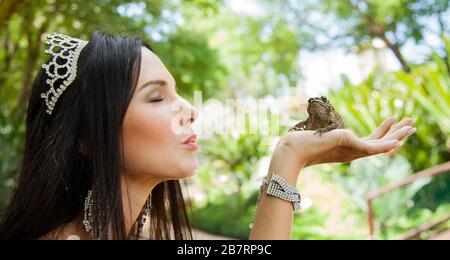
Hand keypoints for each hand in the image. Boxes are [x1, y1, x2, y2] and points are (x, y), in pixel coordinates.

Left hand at [274, 116, 415, 168]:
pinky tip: (397, 141)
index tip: (393, 122)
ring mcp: (351, 151)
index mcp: (346, 150)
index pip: (370, 143)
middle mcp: (351, 153)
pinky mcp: (349, 146)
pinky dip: (386, 145)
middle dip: (397, 133)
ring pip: (381, 146)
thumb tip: (319, 126)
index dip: (384, 134)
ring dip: (398, 135)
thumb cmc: (301, 144)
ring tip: (412, 124)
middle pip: (380, 144)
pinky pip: (372, 148)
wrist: (293, 150)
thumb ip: (322, 133)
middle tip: (413, 124)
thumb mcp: (317, 135)